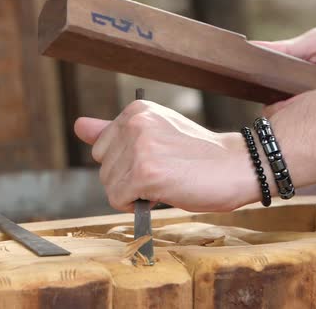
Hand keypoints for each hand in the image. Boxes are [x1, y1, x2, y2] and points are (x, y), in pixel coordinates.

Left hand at [74, 100, 259, 211]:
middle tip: (162, 173)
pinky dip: (135, 205)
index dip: (126, 163)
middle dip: (126, 179)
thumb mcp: (155, 134)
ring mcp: (139, 147)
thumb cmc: (198, 155)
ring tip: (165, 182)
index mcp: (136, 110)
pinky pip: (118, 199)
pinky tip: (161, 193)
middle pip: (102, 167)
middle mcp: (135, 123)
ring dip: (133, 193)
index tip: (155, 160)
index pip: (101, 146)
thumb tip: (78, 125)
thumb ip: (114, 131)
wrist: (237, 167)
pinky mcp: (145, 173)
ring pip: (109, 185)